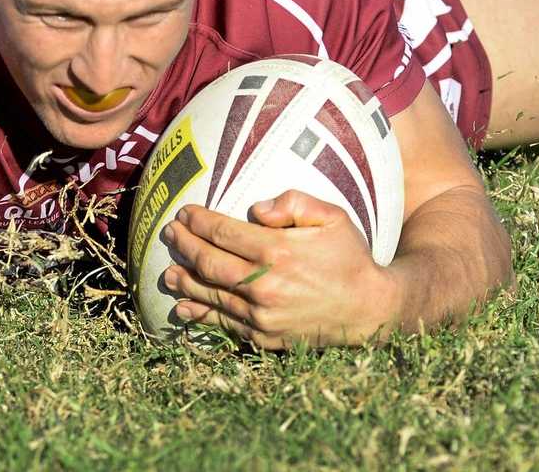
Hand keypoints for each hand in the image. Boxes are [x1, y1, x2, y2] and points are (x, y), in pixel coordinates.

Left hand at [162, 190, 399, 348]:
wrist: (369, 309)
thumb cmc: (349, 257)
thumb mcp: (333, 217)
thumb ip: (294, 203)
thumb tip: (255, 209)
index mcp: (277, 251)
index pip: (223, 232)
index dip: (198, 221)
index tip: (185, 212)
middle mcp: (263, 284)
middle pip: (208, 261)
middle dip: (184, 244)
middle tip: (171, 233)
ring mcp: (261, 314)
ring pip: (209, 294)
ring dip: (183, 280)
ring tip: (168, 270)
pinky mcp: (263, 336)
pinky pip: (223, 323)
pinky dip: (199, 315)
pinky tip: (182, 308)